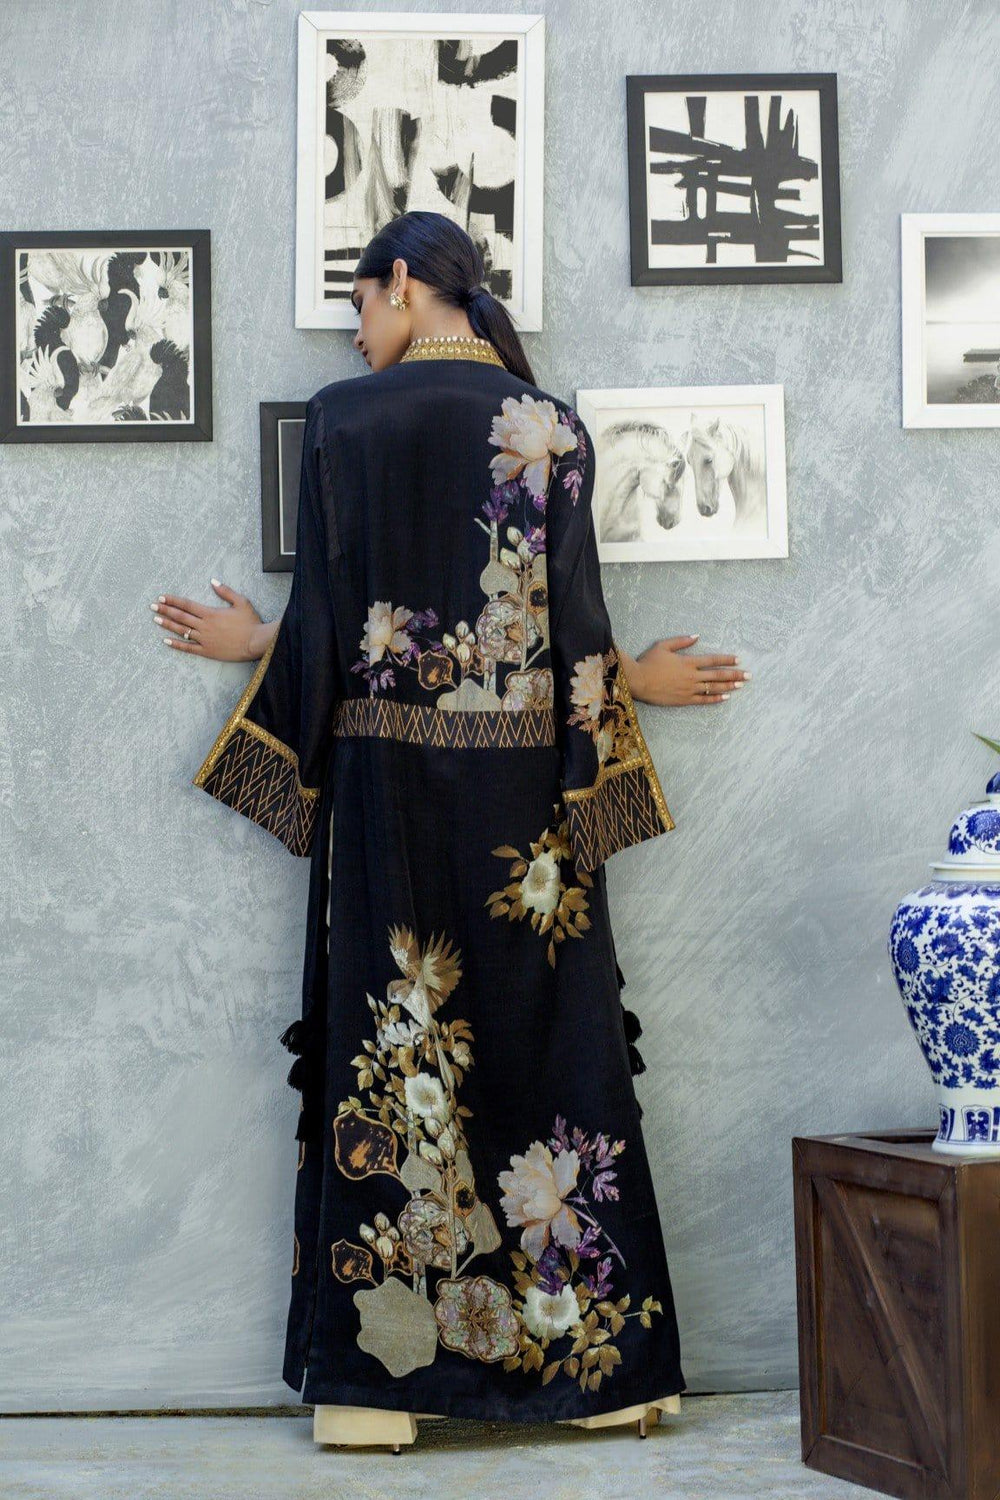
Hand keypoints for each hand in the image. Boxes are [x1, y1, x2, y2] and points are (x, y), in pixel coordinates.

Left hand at [150, 580, 263, 661]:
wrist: (256, 643)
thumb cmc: (250, 622)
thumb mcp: (241, 602)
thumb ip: (225, 591)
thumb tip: (213, 581)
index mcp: (210, 613)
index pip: (187, 605)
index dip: (173, 600)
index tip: (162, 597)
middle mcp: (204, 626)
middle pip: (181, 616)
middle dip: (165, 610)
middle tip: (152, 606)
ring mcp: (204, 639)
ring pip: (182, 631)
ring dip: (168, 624)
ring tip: (156, 619)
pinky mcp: (207, 651)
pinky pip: (188, 648)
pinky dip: (177, 644)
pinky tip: (166, 641)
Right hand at [628, 635, 749, 705]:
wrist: (637, 681)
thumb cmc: (648, 662)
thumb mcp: (663, 646)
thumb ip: (681, 641)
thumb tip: (696, 636)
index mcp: (688, 662)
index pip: (712, 660)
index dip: (726, 660)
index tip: (738, 659)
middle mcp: (692, 676)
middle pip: (717, 675)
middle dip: (735, 675)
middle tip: (749, 676)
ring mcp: (689, 689)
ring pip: (713, 688)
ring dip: (728, 686)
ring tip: (741, 685)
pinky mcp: (684, 700)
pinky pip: (703, 700)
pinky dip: (715, 698)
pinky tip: (725, 697)